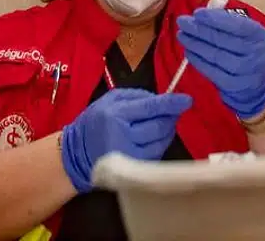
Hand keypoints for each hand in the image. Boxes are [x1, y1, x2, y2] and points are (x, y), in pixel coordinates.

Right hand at [60, 89, 191, 192]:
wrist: (76, 154)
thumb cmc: (95, 123)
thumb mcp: (109, 101)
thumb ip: (135, 96)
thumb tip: (162, 99)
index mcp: (116, 114)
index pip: (150, 107)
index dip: (171, 103)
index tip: (187, 100)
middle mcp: (124, 134)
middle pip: (159, 125)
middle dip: (171, 117)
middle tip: (174, 111)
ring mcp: (130, 154)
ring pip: (161, 140)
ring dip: (168, 130)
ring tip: (164, 124)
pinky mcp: (134, 167)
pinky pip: (157, 153)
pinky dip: (161, 143)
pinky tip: (155, 138)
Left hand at [176, 8, 264, 119]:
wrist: (259, 81)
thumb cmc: (248, 49)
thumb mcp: (247, 33)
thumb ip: (227, 21)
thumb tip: (201, 14)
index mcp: (259, 35)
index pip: (237, 25)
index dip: (215, 19)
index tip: (197, 13)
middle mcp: (255, 54)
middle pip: (222, 40)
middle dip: (199, 29)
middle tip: (182, 22)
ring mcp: (245, 72)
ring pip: (215, 55)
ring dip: (195, 44)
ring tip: (182, 35)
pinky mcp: (233, 85)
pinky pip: (211, 71)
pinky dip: (197, 61)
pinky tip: (188, 52)